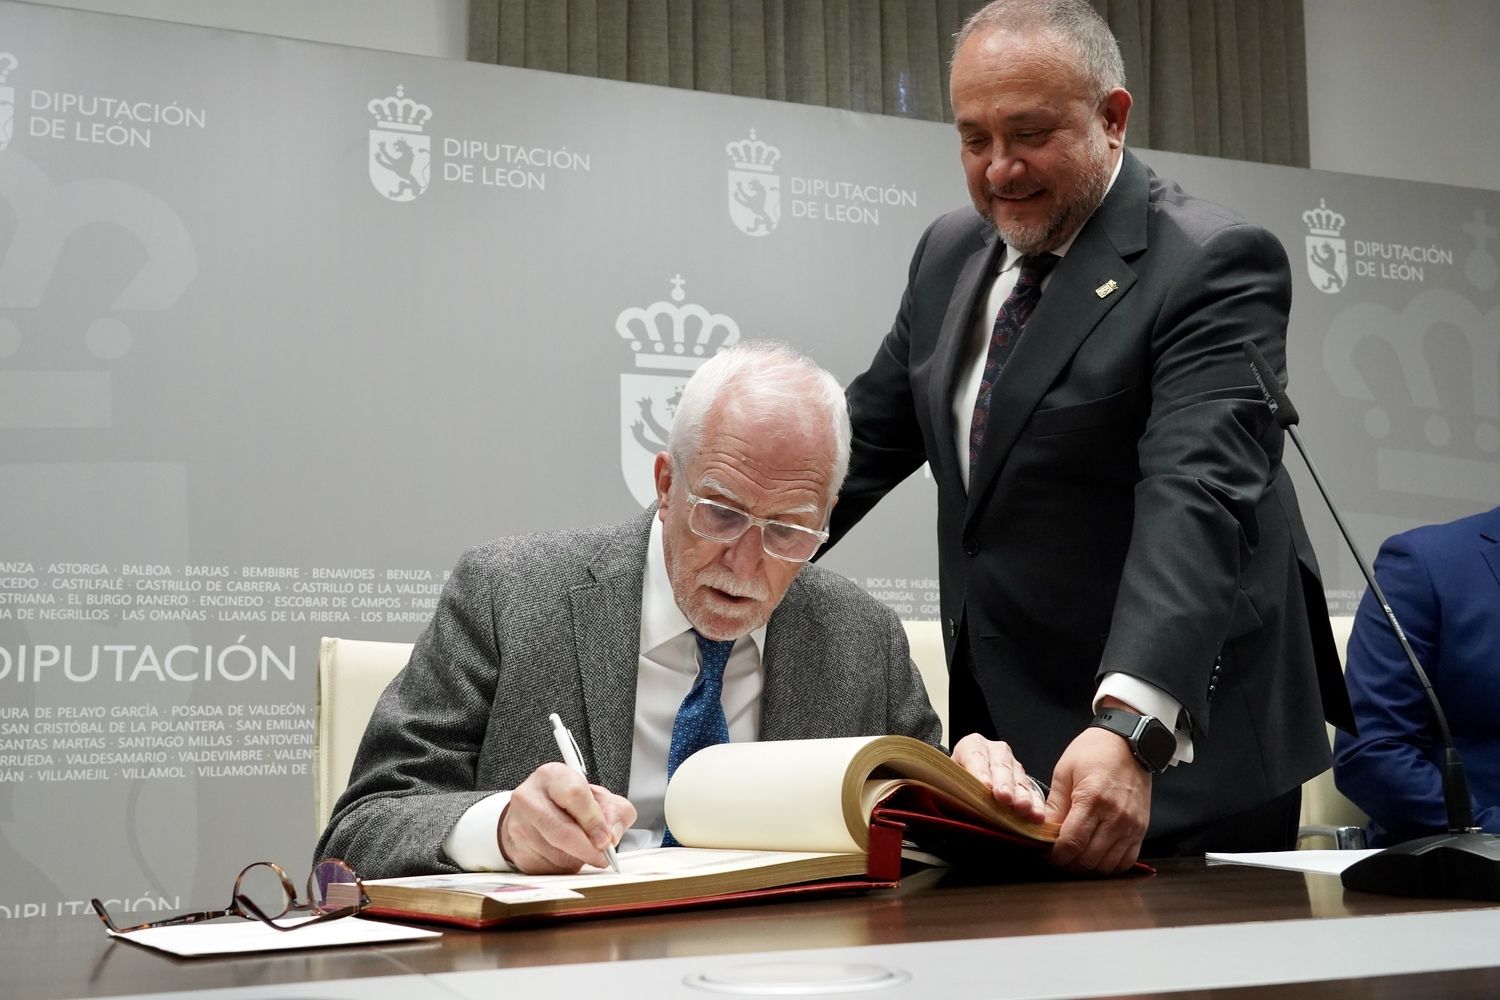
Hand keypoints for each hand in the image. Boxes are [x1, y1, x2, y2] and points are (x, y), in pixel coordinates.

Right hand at [498, 763, 635, 873]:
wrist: (533, 812)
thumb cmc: (568, 803)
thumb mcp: (599, 797)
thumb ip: (615, 812)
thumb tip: (612, 837)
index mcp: (552, 776)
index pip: (575, 795)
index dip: (595, 820)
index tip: (606, 838)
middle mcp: (529, 798)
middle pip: (563, 832)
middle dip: (589, 849)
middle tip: (603, 855)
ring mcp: (519, 826)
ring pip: (557, 855)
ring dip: (578, 859)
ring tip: (580, 848)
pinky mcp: (517, 851)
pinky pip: (548, 868)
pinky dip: (564, 867)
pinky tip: (565, 854)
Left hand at [951, 734, 1046, 823]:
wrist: (970, 781)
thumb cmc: (956, 781)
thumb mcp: (948, 779)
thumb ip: (947, 786)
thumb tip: (938, 799)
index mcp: (972, 746)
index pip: (975, 755)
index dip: (980, 771)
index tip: (985, 786)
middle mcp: (995, 751)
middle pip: (1000, 766)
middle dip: (1003, 783)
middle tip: (1005, 798)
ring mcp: (1013, 765)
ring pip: (1018, 779)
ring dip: (1022, 796)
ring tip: (1023, 809)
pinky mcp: (1026, 782)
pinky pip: (1032, 793)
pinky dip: (1035, 806)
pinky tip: (1037, 816)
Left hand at [1045, 727, 1150, 873]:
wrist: (1128, 742)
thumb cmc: (1093, 752)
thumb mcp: (1064, 772)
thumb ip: (1054, 806)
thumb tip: (1041, 833)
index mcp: (1092, 800)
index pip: (1071, 843)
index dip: (1055, 857)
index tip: (1045, 857)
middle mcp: (1115, 817)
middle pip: (1088, 859)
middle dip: (1068, 865)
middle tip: (1056, 860)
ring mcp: (1131, 825)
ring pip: (1107, 866)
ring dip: (1087, 869)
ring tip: (1074, 860)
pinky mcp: (1141, 829)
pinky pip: (1126, 861)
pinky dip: (1109, 866)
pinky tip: (1095, 858)